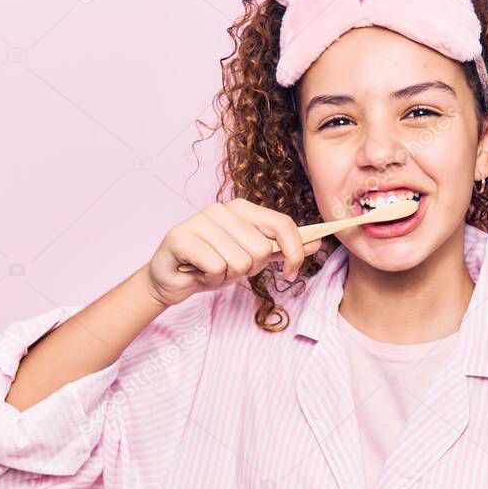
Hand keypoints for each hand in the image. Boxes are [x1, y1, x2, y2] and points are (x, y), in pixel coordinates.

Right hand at [146, 198, 321, 306]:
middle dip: (249, 270)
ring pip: (238, 261)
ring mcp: (200, 220)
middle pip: (261, 249)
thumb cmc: (211, 266)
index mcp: (242, 209)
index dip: (294, 251)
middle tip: (229, 269)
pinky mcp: (180, 237)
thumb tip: (316, 243)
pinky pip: (216, 266)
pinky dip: (210, 279)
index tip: (291, 272)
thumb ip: (281, 249)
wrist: (171, 279)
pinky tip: (198, 273)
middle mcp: (222, 209)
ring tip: (212, 270)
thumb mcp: (251, 259)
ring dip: (227, 277)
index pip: (282, 224)